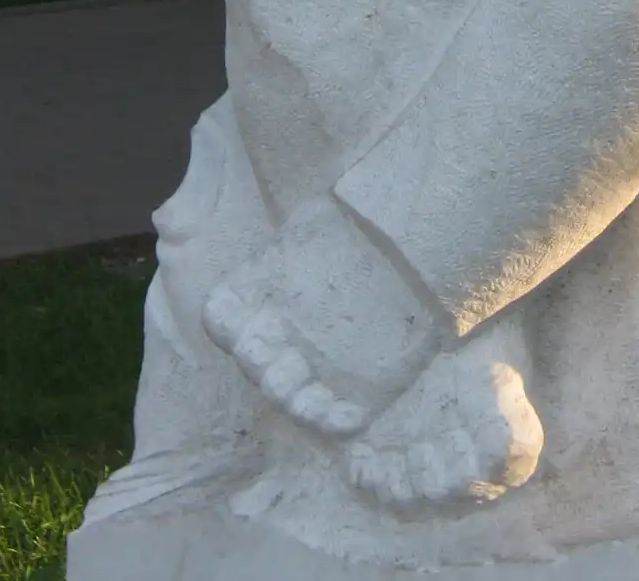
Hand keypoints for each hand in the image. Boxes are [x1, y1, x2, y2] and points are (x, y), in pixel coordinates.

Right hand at [201, 200, 440, 435]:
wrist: (415, 249)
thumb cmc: (358, 228)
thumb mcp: (321, 216)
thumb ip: (294, 231)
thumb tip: (284, 234)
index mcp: (265, 294)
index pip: (223, 314)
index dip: (226, 319)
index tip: (242, 315)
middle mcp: (282, 335)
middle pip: (253, 362)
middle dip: (263, 364)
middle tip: (289, 355)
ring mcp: (314, 366)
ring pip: (287, 398)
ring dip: (292, 399)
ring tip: (313, 391)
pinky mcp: (353, 390)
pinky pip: (332, 419)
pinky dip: (334, 421)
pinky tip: (352, 416)